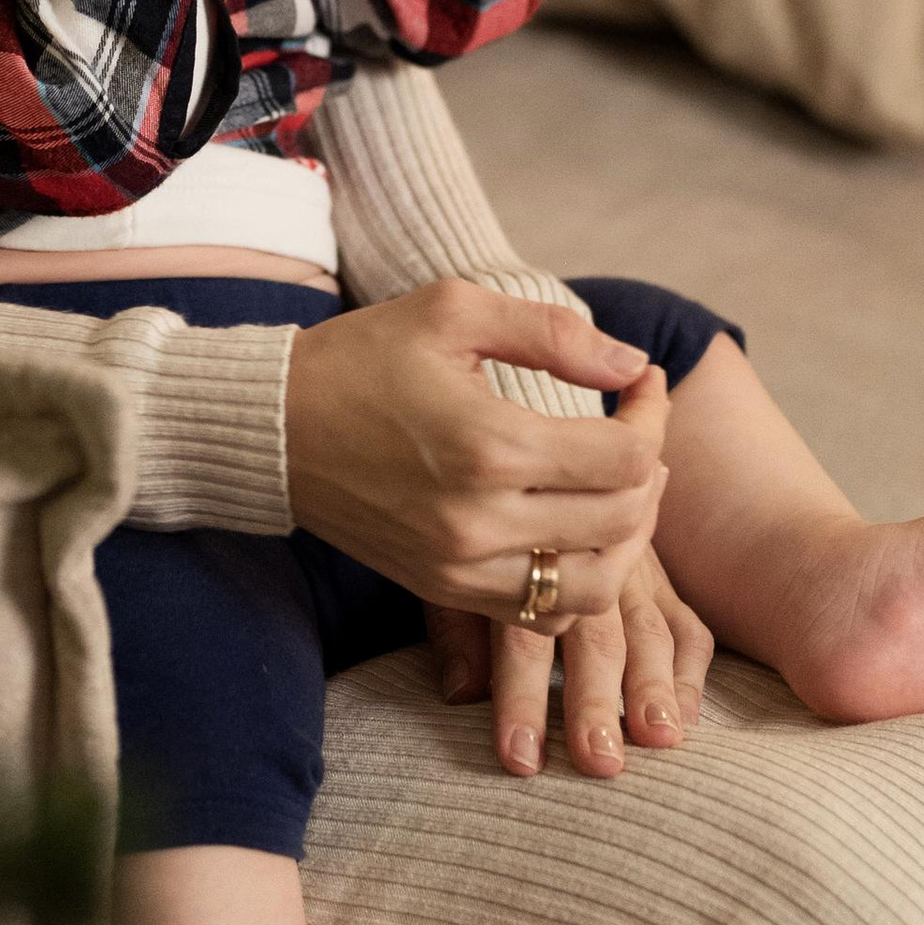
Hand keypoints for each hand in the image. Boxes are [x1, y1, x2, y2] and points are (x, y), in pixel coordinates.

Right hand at [284, 281, 668, 623]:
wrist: (270, 427)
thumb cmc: (361, 356)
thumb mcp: (453, 311)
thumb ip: (552, 333)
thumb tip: (632, 365)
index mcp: (489, 444)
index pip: (625, 458)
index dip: (653, 417)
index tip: (641, 383)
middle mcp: (480, 520)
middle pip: (623, 521)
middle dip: (649, 469)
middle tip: (636, 429)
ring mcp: (461, 567)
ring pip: (595, 586)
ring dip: (625, 540)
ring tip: (619, 490)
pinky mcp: (443, 590)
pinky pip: (542, 613)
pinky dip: (576, 580)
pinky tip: (569, 530)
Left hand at [429, 538, 715, 777]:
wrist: (543, 476)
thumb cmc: (485, 537)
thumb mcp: (454, 567)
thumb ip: (458, 629)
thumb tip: (461, 695)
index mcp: (525, 567)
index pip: (523, 638)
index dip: (522, 699)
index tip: (521, 758)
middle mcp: (583, 567)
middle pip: (593, 639)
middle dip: (596, 703)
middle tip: (601, 761)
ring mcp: (630, 572)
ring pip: (647, 632)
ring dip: (654, 689)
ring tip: (660, 738)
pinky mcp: (659, 582)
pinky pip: (686, 626)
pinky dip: (690, 671)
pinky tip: (689, 718)